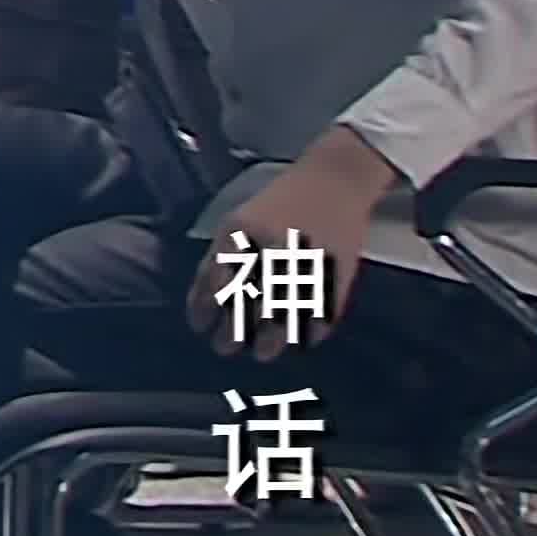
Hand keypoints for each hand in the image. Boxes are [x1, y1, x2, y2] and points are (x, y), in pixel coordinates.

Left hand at [188, 126, 394, 358]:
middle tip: (224, 348)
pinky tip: (303, 341)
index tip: (199, 326)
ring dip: (272, 338)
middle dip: (234, 330)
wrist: (333, 182)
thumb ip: (221, 257)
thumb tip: (205, 299)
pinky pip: (322, 307)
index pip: (216, 277)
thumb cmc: (280, 204)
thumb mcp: (239, 223)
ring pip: (284, 310)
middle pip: (248, 299)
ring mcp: (306, 257)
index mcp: (242, 233)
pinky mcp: (337, 268)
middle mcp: (272, 246)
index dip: (204, 307)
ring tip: (262, 354)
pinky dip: (312, 328)